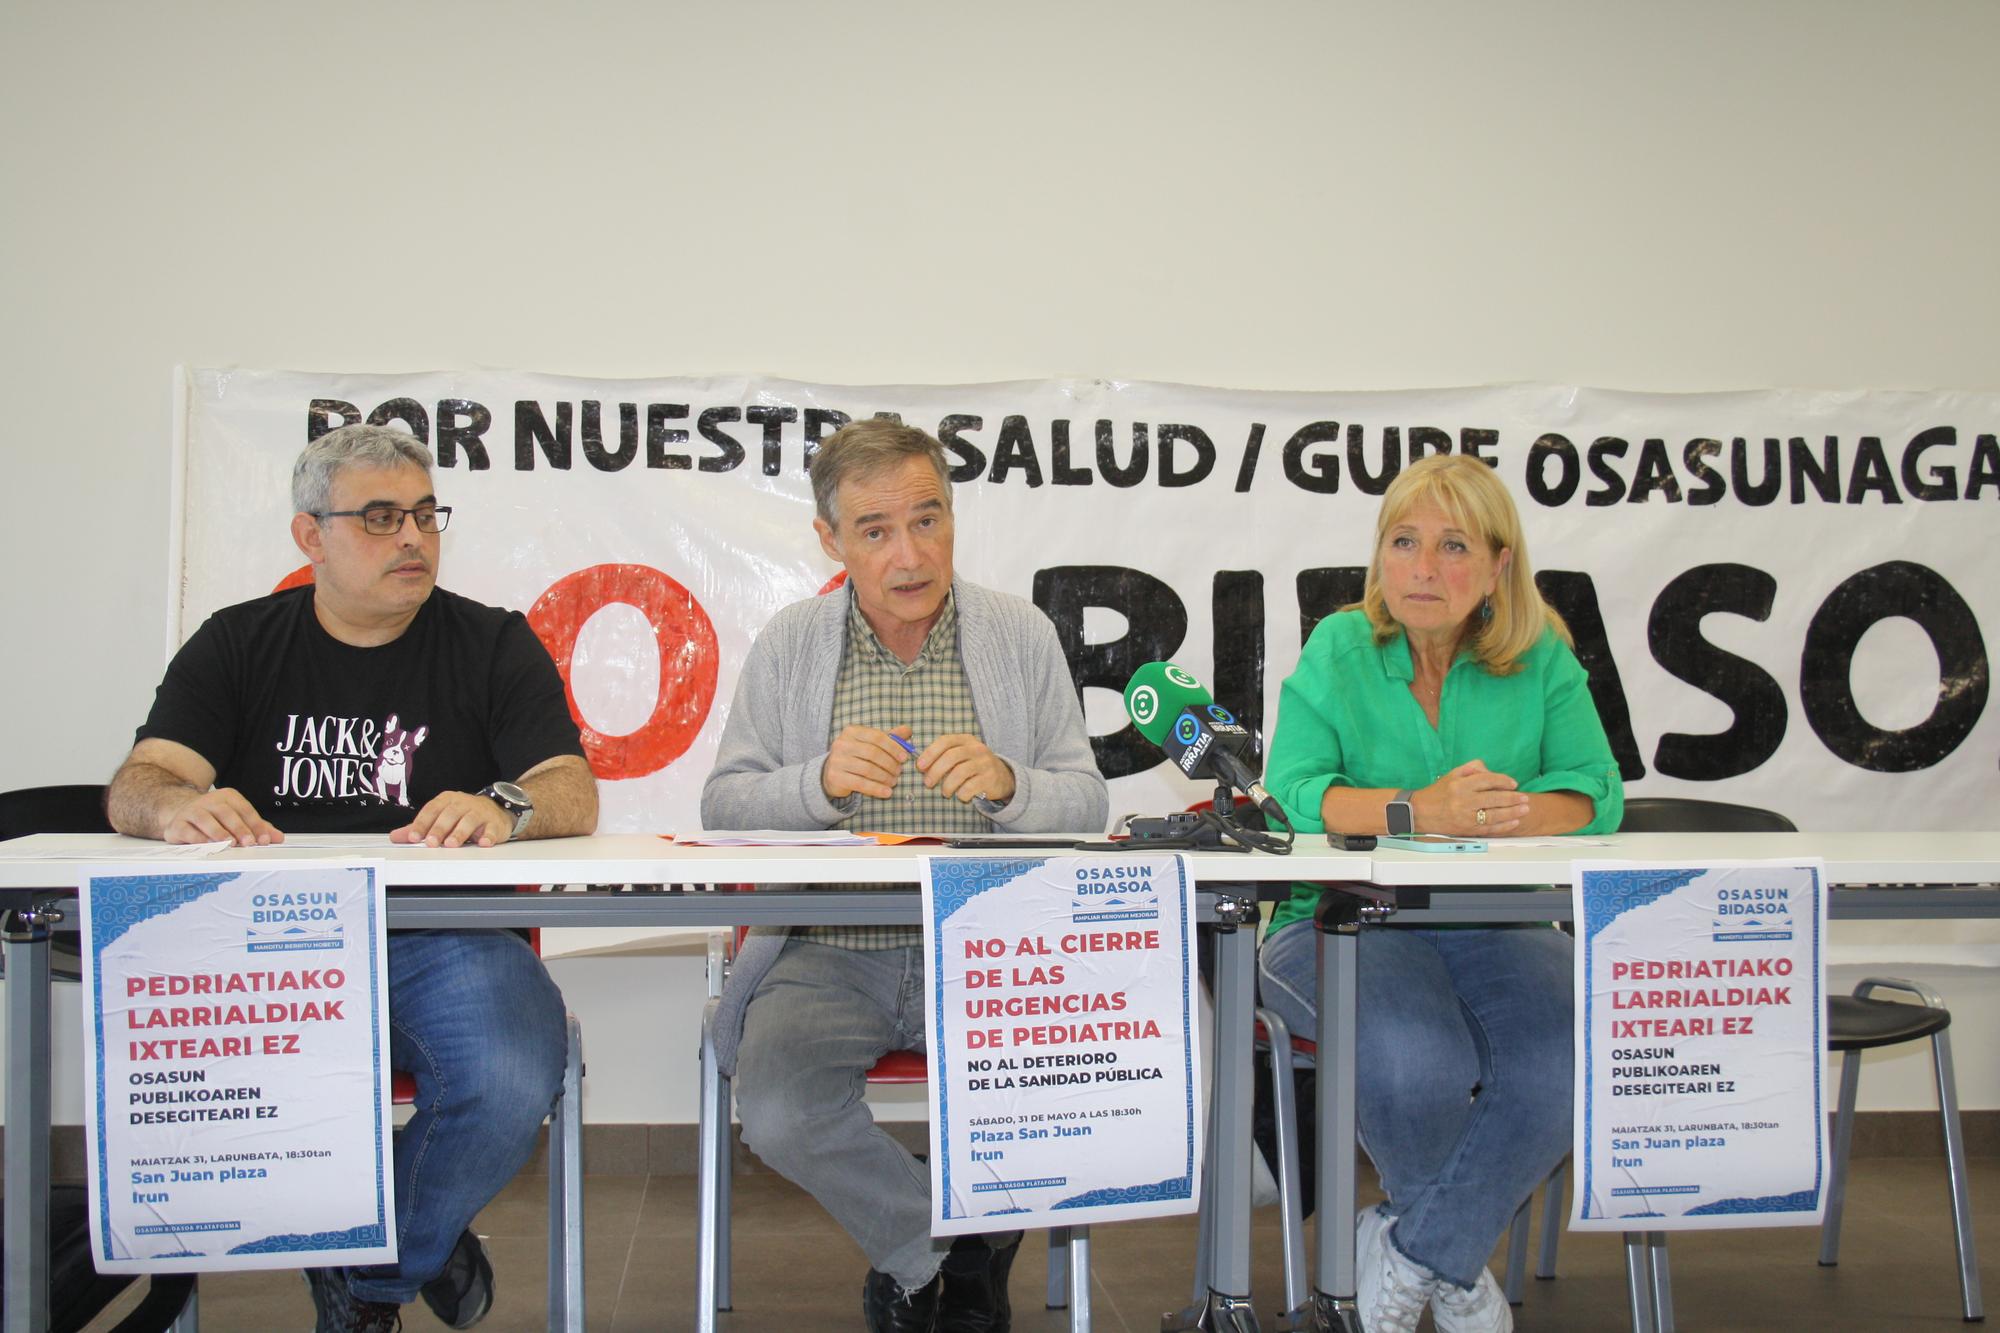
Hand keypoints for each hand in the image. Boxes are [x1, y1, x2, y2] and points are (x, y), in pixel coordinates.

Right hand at [163, 788, 282, 846]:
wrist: (181, 814)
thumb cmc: (215, 818)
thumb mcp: (238, 819)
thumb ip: (258, 828)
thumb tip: (278, 838)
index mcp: (227, 797)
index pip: (244, 810)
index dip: (255, 825)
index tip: (264, 839)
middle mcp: (209, 801)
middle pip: (226, 813)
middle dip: (239, 828)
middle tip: (249, 843)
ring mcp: (191, 812)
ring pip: (205, 820)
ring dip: (218, 833)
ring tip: (229, 844)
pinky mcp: (177, 825)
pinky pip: (188, 831)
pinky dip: (199, 839)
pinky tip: (208, 846)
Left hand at [391, 792, 511, 847]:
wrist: (495, 809)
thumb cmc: (463, 814)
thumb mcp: (441, 817)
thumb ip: (420, 827)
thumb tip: (396, 837)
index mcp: (447, 800)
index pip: (432, 810)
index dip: (422, 823)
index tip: (413, 837)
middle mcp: (463, 803)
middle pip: (450, 814)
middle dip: (439, 829)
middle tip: (431, 842)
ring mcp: (480, 812)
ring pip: (469, 820)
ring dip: (460, 833)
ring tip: (451, 844)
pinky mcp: (495, 823)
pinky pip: (492, 829)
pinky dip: (488, 836)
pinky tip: (483, 842)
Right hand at [822, 725, 913, 800]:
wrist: (831, 772)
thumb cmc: (856, 755)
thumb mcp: (871, 743)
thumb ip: (890, 737)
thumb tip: (908, 730)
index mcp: (852, 731)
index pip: (877, 737)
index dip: (893, 747)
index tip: (904, 757)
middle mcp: (842, 744)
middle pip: (873, 753)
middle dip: (890, 764)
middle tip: (899, 771)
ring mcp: (837, 760)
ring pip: (868, 769)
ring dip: (885, 777)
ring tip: (894, 781)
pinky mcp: (836, 777)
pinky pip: (861, 784)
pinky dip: (876, 789)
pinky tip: (887, 792)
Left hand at [917, 734, 1015, 804]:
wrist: (1003, 777)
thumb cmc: (974, 766)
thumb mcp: (962, 755)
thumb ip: (944, 756)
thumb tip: (921, 766)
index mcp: (966, 740)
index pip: (945, 741)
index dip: (930, 753)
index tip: (920, 766)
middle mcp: (977, 749)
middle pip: (951, 757)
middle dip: (935, 771)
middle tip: (928, 783)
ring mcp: (985, 763)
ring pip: (959, 773)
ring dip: (947, 785)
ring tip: (945, 792)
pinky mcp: (990, 779)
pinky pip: (970, 788)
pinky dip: (961, 794)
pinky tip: (961, 795)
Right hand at [1417, 760, 1527, 835]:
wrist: (1420, 813)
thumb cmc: (1437, 793)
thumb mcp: (1452, 774)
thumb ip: (1472, 769)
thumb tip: (1491, 772)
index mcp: (1459, 785)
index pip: (1487, 780)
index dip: (1503, 781)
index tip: (1513, 784)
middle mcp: (1463, 801)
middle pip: (1494, 798)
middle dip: (1512, 798)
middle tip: (1525, 798)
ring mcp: (1465, 817)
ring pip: (1494, 815)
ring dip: (1512, 812)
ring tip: (1524, 809)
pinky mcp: (1466, 829)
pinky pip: (1489, 828)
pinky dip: (1504, 826)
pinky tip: (1514, 821)